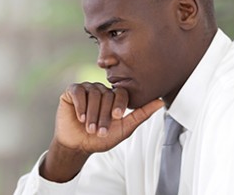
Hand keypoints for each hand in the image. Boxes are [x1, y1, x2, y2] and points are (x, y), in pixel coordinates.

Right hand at [40, 82, 162, 181]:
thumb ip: (141, 114)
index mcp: (114, 97)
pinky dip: (81, 105)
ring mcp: (87, 88)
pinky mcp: (73, 91)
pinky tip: (81, 117)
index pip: (121, 93)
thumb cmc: (100, 139)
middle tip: (99, 131)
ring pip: (93, 93)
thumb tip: (160, 102)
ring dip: (92, 113)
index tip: (116, 118)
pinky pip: (79, 91)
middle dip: (103, 115)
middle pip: (106, 95)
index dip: (119, 104)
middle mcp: (101, 90)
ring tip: (89, 127)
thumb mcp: (124, 129)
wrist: (78, 145)